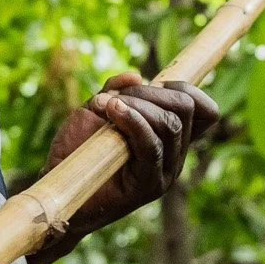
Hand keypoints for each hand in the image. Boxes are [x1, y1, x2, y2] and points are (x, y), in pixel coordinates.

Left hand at [31, 71, 219, 263]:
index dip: (185, 89)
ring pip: (170, 125)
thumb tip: (136, 77)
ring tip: (106, 105)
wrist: (58, 186)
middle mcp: (174, 156)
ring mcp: (164, 173)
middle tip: (117, 97)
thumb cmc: (78, 149)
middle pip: (186, 109)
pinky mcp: (148, 186)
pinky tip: (112, 111)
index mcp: (171, 138)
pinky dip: (133, 121)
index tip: (152, 85)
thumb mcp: (98, 108)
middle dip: (152, 92)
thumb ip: (117, 90)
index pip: (206, 111)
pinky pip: (151, 146)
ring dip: (137, 104)